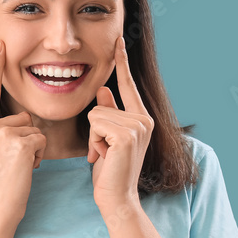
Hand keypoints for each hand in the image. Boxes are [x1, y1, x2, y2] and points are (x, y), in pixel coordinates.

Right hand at [0, 40, 45, 227]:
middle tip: (12, 164)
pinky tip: (24, 170)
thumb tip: (24, 121)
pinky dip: (39, 156)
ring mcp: (2, 133)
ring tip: (17, 169)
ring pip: (35, 129)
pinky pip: (41, 140)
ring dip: (34, 149)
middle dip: (27, 139)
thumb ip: (1, 132)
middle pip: (24, 117)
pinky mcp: (18, 142)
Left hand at [86, 35, 153, 210]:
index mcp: (141, 118)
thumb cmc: (109, 171)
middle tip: (104, 152)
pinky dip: (94, 141)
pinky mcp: (127, 134)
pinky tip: (104, 156)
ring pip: (96, 114)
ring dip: (93, 137)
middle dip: (95, 130)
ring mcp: (138, 126)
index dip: (122, 62)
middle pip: (101, 105)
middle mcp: (144, 119)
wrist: (117, 198)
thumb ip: (108, 113)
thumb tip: (103, 90)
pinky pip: (95, 122)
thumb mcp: (106, 139)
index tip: (118, 39)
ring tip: (105, 155)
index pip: (127, 85)